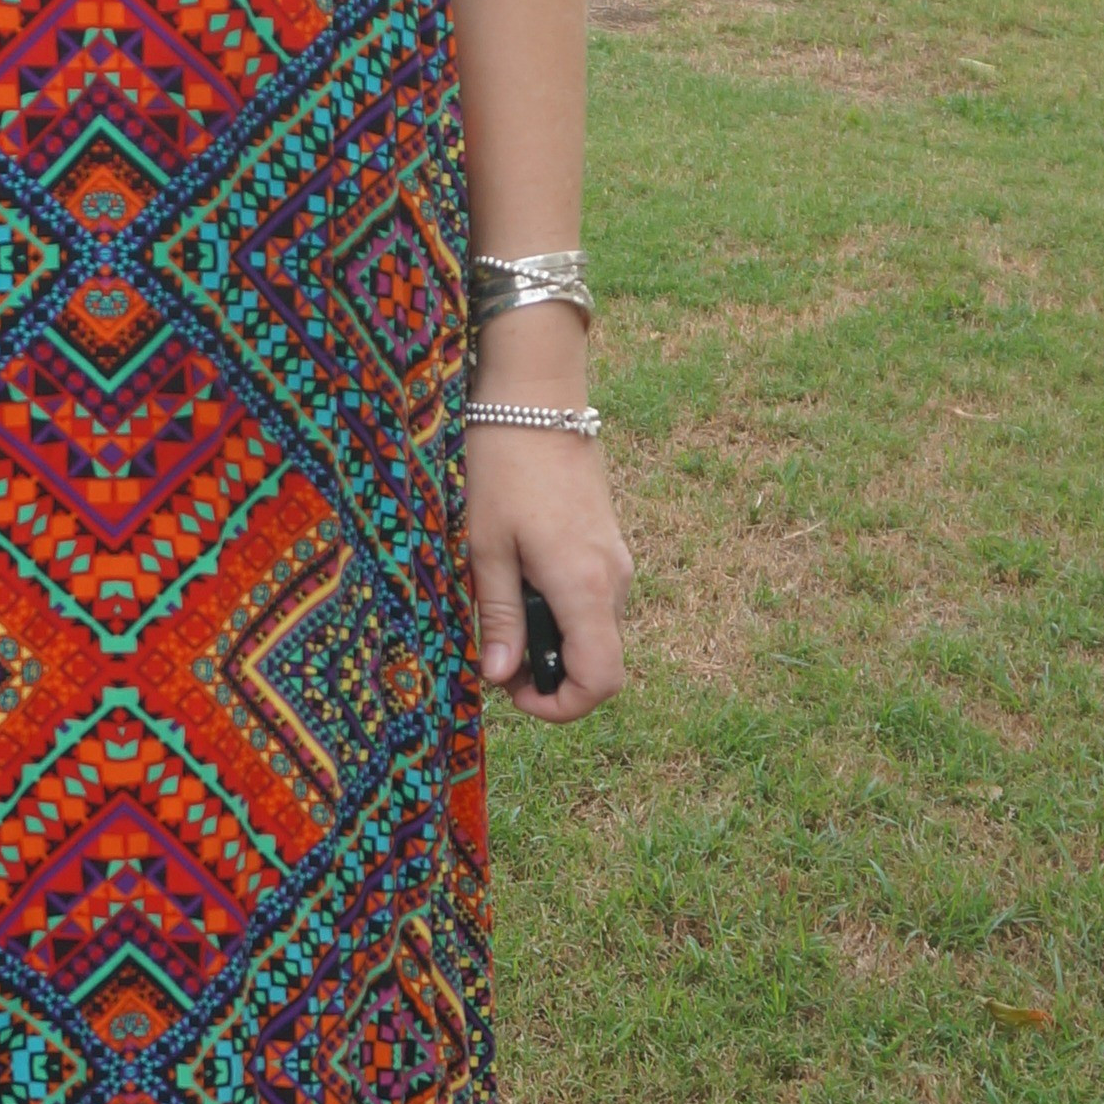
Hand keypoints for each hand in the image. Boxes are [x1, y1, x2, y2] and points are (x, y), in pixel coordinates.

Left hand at [465, 339, 631, 721]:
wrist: (537, 398)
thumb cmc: (504, 468)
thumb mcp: (487, 547)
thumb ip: (500, 616)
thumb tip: (500, 677)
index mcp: (586, 587)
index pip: (602, 681)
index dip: (561, 706)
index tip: (513, 691)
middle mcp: (614, 580)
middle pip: (599, 661)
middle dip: (549, 673)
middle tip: (494, 651)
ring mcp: (616, 560)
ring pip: (594, 630)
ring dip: (552, 639)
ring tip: (499, 609)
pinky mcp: (607, 543)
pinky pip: (591, 599)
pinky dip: (560, 610)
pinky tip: (518, 580)